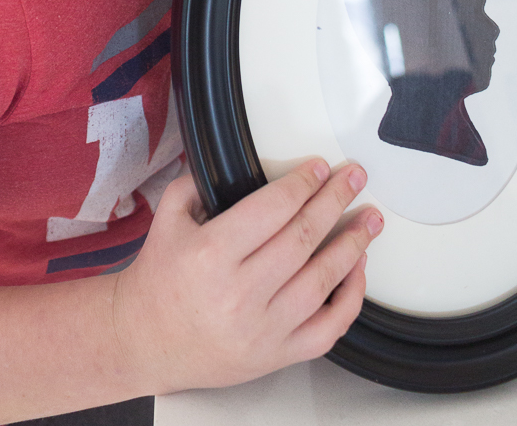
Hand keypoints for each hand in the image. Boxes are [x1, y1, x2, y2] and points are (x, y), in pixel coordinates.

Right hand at [111, 158, 381, 394]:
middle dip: (335, 201)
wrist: (147, 342)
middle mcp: (240, 292)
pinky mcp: (277, 355)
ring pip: (322, 280)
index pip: (272, 210)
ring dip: (352, 245)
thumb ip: (195, 185)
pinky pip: (328, 328)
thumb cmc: (159, 282)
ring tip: (369, 220)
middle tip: (354, 179)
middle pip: (303, 238)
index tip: (319, 169)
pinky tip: (358, 271)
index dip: (302, 185)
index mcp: (211, 254)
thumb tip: (231, 161)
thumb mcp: (166, 221)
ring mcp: (263, 328)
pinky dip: (350, 298)